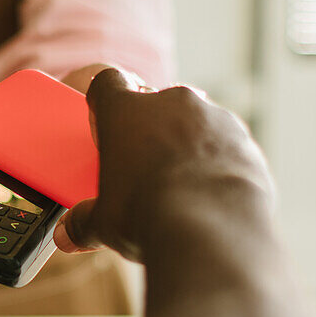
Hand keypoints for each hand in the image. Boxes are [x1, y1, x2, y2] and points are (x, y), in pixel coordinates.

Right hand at [53, 68, 273, 260]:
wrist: (212, 232)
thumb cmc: (147, 216)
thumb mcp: (102, 222)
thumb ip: (84, 221)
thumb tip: (68, 234)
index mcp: (126, 111)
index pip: (108, 81)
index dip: (106, 100)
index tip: (107, 122)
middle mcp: (172, 102)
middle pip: (157, 103)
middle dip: (152, 128)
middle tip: (145, 165)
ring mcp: (215, 118)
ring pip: (197, 122)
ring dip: (189, 144)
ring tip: (182, 186)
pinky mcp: (246, 141)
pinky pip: (228, 146)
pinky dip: (220, 164)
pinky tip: (211, 196)